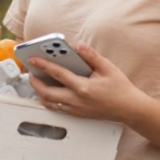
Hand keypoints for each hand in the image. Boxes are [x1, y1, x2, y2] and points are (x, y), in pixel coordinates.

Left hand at [28, 42, 144, 121]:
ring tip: (36, 79)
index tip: (32, 58)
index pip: (57, 74)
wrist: (129, 109)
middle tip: (30, 71)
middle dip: (34, 81)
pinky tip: (46, 90)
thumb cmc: (120, 88)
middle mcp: (76, 101)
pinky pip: (55, 108)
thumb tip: (77, 45)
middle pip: (46, 93)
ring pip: (48, 103)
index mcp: (84, 88)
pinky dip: (47, 99)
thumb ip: (91, 55)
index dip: (43, 65)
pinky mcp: (76, 114)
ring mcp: (75, 110)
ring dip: (38, 92)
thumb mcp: (107, 67)